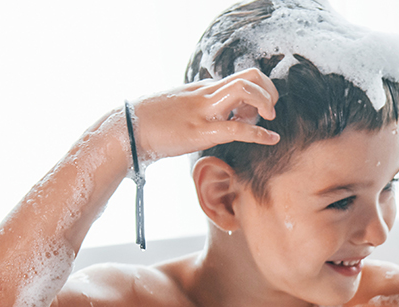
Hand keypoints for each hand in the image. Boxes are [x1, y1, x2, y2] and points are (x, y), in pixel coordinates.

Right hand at [127, 66, 281, 161]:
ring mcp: (204, 110)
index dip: (259, 91)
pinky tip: (271, 139)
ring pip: (245, 90)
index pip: (242, 78)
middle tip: (270, 112)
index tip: (257, 113)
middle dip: (269, 90)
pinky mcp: (200, 130)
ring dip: (265, 102)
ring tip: (269, 120)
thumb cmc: (152, 122)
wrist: (126, 130)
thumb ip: (201, 108)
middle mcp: (207, 94)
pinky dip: (259, 133)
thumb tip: (219, 116)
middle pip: (250, 76)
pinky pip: (236, 128)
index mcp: (204, 89)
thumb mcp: (180, 108)